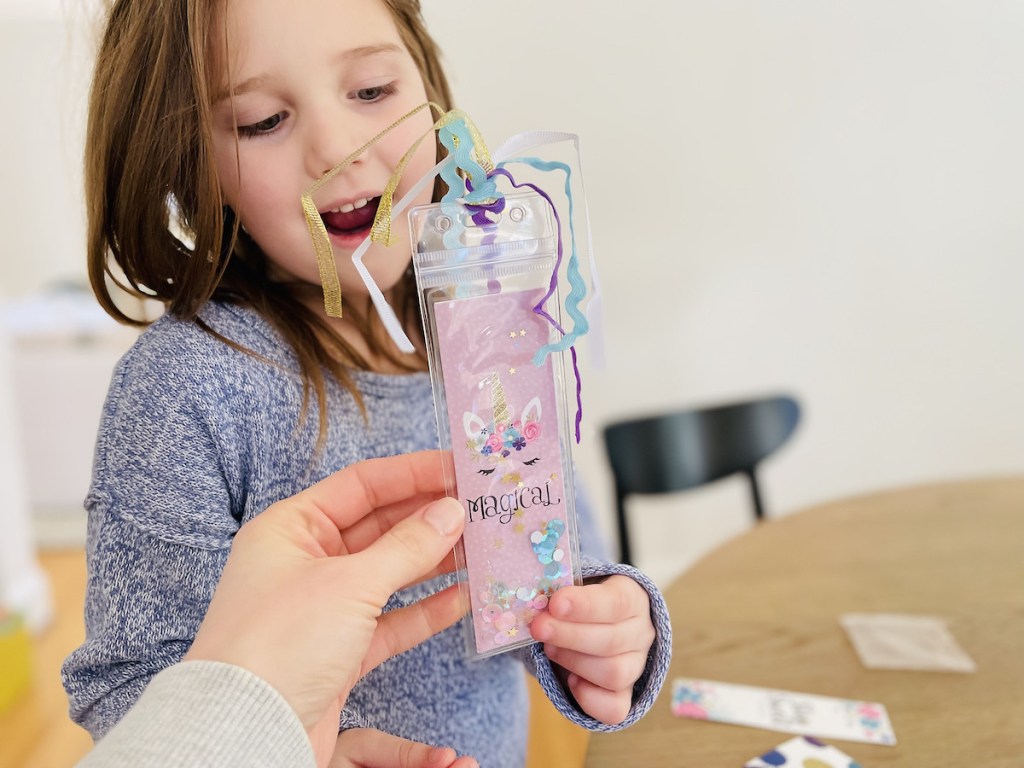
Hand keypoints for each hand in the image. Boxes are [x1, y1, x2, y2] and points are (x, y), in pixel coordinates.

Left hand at [185, 451, 467, 765]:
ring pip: (389, 572)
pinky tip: (462, 597)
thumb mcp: (349, 584)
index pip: (361, 484)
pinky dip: (426, 610)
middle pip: (379, 526)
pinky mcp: (339, 650)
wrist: (245, 732)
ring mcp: (323, 607)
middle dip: (429, 517)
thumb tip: (451, 511)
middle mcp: (305, 562)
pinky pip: (391, 620)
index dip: (413, 473)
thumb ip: (407, 546)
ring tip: (480, 547)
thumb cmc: (279, 643)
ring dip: (434, 561)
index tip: (459, 468)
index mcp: (291, 528)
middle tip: (479, 507)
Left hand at [530, 575, 654, 724]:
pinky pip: (614, 709)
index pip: (617, 602)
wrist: (585, 626)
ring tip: (549, 648)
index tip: (555, 604)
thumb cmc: (577, 602)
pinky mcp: (624, 696)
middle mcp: (640, 633)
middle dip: (569, 636)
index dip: (585, 605)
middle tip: (538, 628)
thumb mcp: (572, 589)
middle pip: (612, 640)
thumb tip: (535, 600)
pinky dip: (589, 698)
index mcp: (632, 597)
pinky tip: (570, 680)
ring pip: (614, 673)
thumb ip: (559, 595)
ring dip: (574, 661)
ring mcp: (635, 667)